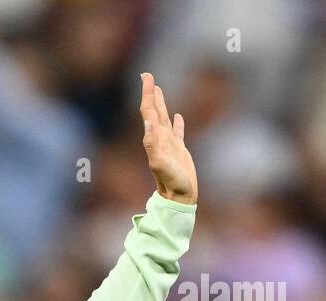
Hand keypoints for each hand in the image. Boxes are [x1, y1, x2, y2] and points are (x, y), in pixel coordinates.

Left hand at [140, 72, 197, 204]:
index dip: (147, 94)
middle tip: (147, 76)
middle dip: (150, 93)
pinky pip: (178, 132)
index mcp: (154, 139)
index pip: (149, 111)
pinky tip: (178, 117)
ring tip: (158, 90)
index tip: (145, 77)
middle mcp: (160, 139)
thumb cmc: (170, 182)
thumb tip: (149, 122)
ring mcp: (169, 145)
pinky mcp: (179, 151)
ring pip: (164, 118)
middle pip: (154, 111)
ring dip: (160, 104)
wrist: (177, 198)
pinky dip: (178, 123)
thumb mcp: (160, 163)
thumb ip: (152, 144)